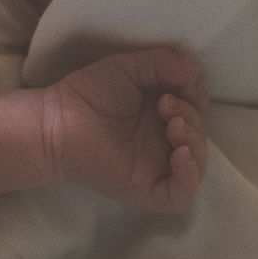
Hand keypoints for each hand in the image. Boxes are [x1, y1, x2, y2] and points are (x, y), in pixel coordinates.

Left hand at [39, 47, 207, 213]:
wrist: (58, 120)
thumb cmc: (89, 93)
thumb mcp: (129, 67)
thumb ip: (162, 63)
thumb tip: (195, 72)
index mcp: (161, 116)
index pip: (197, 110)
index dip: (196, 97)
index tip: (178, 85)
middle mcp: (162, 143)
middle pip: (199, 136)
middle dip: (192, 118)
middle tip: (165, 106)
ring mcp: (156, 168)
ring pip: (196, 166)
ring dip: (195, 142)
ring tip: (173, 125)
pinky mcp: (146, 189)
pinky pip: (180, 194)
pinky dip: (189, 176)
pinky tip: (181, 154)